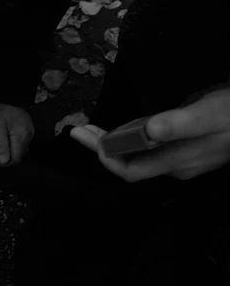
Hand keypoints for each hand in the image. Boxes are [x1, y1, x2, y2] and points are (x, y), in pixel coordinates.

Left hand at [0, 103, 33, 166]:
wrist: (7, 95)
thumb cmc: (0, 108)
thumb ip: (0, 144)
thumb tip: (4, 161)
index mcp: (21, 136)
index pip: (15, 159)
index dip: (4, 163)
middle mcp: (28, 136)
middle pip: (18, 156)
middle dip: (3, 156)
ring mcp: (29, 133)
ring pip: (18, 150)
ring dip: (5, 150)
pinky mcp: (27, 130)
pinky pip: (19, 143)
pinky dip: (9, 144)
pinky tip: (2, 138)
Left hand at [70, 87, 229, 181]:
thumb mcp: (208, 115)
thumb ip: (181, 124)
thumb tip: (149, 130)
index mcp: (175, 162)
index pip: (129, 170)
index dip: (105, 157)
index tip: (84, 137)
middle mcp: (174, 165)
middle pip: (129, 163)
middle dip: (101, 147)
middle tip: (78, 130)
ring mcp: (180, 157)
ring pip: (138, 154)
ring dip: (114, 141)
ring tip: (90, 128)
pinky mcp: (185, 147)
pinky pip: (149, 147)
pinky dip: (130, 137)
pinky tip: (122, 128)